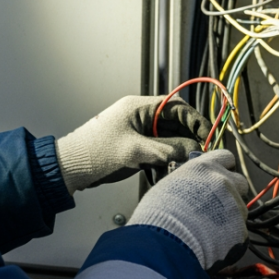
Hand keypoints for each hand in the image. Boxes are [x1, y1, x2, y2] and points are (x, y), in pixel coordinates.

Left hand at [55, 95, 209, 191]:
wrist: (70, 168)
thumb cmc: (93, 152)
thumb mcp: (134, 150)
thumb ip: (166, 149)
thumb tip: (194, 150)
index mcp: (138, 108)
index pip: (176, 107)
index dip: (195, 120)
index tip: (208, 135)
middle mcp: (140, 118)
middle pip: (175, 125)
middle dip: (189, 139)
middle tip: (201, 155)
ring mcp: (138, 134)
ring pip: (169, 140)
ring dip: (178, 153)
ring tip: (185, 165)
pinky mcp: (135, 149)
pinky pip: (159, 152)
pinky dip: (166, 161)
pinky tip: (169, 171)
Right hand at [126, 150, 248, 270]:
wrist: (168, 240)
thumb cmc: (160, 214)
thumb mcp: (169, 186)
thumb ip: (189, 182)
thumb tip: (191, 188)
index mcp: (204, 168)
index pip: (225, 157)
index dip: (223, 167)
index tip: (218, 176)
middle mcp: (223, 181)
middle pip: (240, 182)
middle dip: (232, 192)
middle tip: (216, 205)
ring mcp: (234, 205)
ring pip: (240, 209)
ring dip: (229, 217)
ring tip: (208, 228)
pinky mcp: (240, 229)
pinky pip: (238, 232)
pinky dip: (229, 238)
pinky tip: (212, 241)